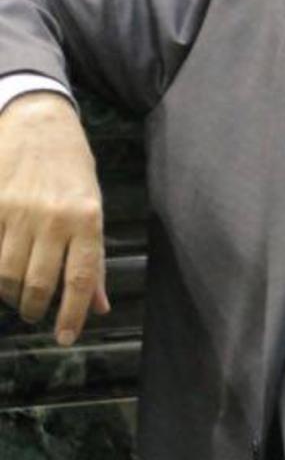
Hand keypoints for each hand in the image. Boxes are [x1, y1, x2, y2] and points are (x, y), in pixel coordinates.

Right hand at [0, 92, 109, 344]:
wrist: (38, 121)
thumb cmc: (72, 167)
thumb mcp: (94, 205)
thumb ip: (93, 257)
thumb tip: (100, 306)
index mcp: (87, 218)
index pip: (82, 279)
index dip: (73, 315)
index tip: (65, 338)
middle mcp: (53, 217)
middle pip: (39, 283)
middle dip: (36, 308)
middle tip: (36, 314)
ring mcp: (18, 212)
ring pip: (8, 275)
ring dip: (12, 295)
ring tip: (18, 296)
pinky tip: (1, 274)